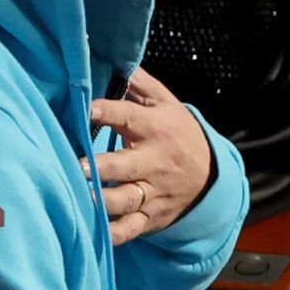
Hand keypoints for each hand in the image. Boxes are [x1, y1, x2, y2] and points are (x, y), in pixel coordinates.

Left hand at [85, 67, 212, 245]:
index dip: (107, 111)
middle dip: (102, 167)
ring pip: (127, 199)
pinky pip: (133, 228)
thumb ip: (138, 82)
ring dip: (105, 202)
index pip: (128, 116)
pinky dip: (116, 234)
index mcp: (154, 128)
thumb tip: (112, 55)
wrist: (212, 175)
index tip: (86, 108)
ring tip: (83, 199)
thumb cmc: (178, 133)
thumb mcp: (166, 102)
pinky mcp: (152, 216)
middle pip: (126, 165)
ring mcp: (153, 191)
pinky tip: (98, 234)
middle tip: (78, 167)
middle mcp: (153, 161)